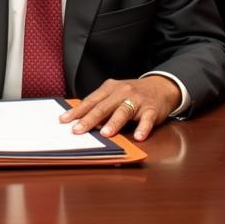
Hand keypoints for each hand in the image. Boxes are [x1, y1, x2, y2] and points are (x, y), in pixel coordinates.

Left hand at [60, 75, 180, 141]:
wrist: (160, 86)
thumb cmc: (132, 93)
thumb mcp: (115, 94)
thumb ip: (101, 105)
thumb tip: (81, 119)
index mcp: (109, 88)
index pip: (90, 101)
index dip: (77, 111)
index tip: (64, 120)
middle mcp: (122, 92)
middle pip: (103, 107)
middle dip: (89, 119)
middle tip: (78, 130)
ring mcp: (137, 100)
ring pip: (124, 111)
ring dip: (114, 123)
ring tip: (105, 134)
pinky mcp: (152, 109)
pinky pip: (147, 119)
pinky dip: (143, 128)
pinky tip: (138, 137)